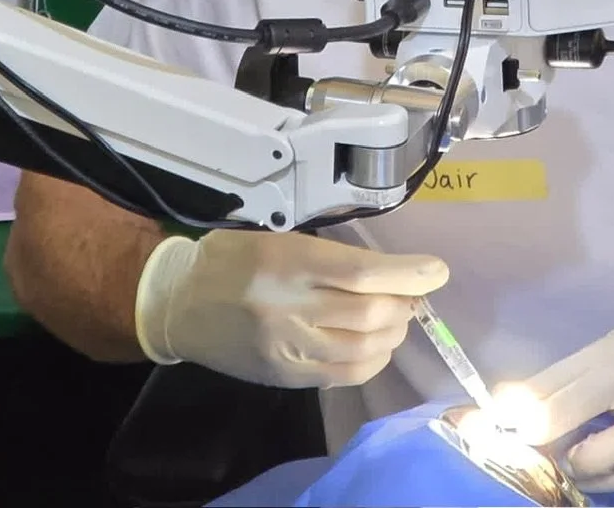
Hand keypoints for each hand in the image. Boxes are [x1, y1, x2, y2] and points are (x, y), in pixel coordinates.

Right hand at [133, 231, 448, 388]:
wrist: (177, 302)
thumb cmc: (229, 259)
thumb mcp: (277, 238)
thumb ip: (329, 256)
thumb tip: (386, 271)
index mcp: (288, 260)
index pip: (363, 272)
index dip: (408, 273)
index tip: (436, 271)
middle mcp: (289, 305)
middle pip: (370, 313)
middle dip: (403, 304)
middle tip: (412, 294)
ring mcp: (287, 346)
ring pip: (363, 348)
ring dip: (392, 333)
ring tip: (395, 318)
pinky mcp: (284, 374)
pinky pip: (343, 375)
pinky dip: (371, 361)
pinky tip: (375, 347)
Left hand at [511, 315, 613, 491]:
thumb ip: (587, 372)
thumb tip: (523, 401)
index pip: (585, 361)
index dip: (542, 385)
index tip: (501, 407)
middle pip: (608, 385)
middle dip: (560, 411)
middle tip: (522, 434)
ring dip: (589, 455)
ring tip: (563, 463)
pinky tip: (590, 480)